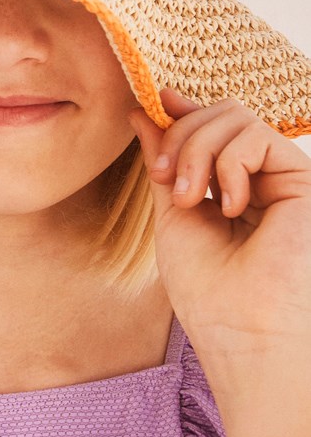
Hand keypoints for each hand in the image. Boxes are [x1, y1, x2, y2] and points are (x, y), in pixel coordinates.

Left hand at [127, 87, 310, 353]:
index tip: (149, 107)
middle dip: (180, 137)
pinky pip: (255, 136)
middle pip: (220, 114)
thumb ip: (164, 161)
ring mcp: (283, 176)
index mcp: (232, 186)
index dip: (181, 111)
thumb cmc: (207, 288)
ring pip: (235, 117)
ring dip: (197, 150)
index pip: (211, 128)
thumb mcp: (173, 213)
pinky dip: (229, 165)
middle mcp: (262, 177)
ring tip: (191, 199)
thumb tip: (143, 112)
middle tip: (166, 181)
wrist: (241, 329)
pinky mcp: (303, 179)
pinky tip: (231, 207)